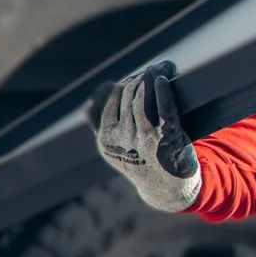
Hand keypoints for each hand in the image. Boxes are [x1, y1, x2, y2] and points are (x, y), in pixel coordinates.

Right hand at [90, 60, 201, 212]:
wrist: (167, 189)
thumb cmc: (142, 162)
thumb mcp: (114, 148)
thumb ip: (99, 126)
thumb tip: (87, 103)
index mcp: (106, 139)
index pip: (113, 96)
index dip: (128, 80)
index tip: (142, 74)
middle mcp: (122, 138)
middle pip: (129, 93)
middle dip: (144, 75)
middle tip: (160, 67)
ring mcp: (145, 139)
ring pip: (144, 97)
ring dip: (155, 75)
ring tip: (165, 67)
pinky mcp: (167, 139)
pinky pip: (164, 109)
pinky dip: (164, 91)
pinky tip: (165, 80)